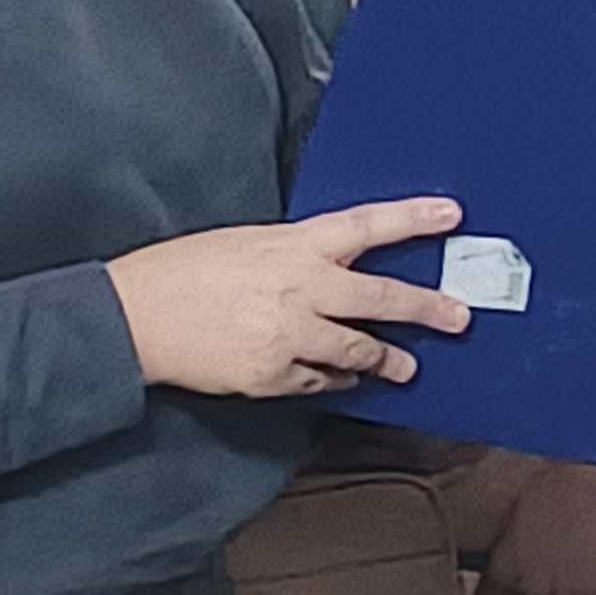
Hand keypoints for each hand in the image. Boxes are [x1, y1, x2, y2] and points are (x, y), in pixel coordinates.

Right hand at [106, 197, 468, 398]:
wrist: (138, 316)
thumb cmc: (185, 272)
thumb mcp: (247, 245)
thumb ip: (295, 258)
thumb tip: (330, 272)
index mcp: (294, 246)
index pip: (366, 225)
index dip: (412, 219)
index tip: (451, 216)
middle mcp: (302, 288)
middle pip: (380, 297)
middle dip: (427, 308)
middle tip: (458, 316)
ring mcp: (291, 334)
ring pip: (358, 347)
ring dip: (387, 358)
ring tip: (407, 366)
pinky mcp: (275, 373)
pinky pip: (320, 378)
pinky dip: (336, 377)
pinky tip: (343, 376)